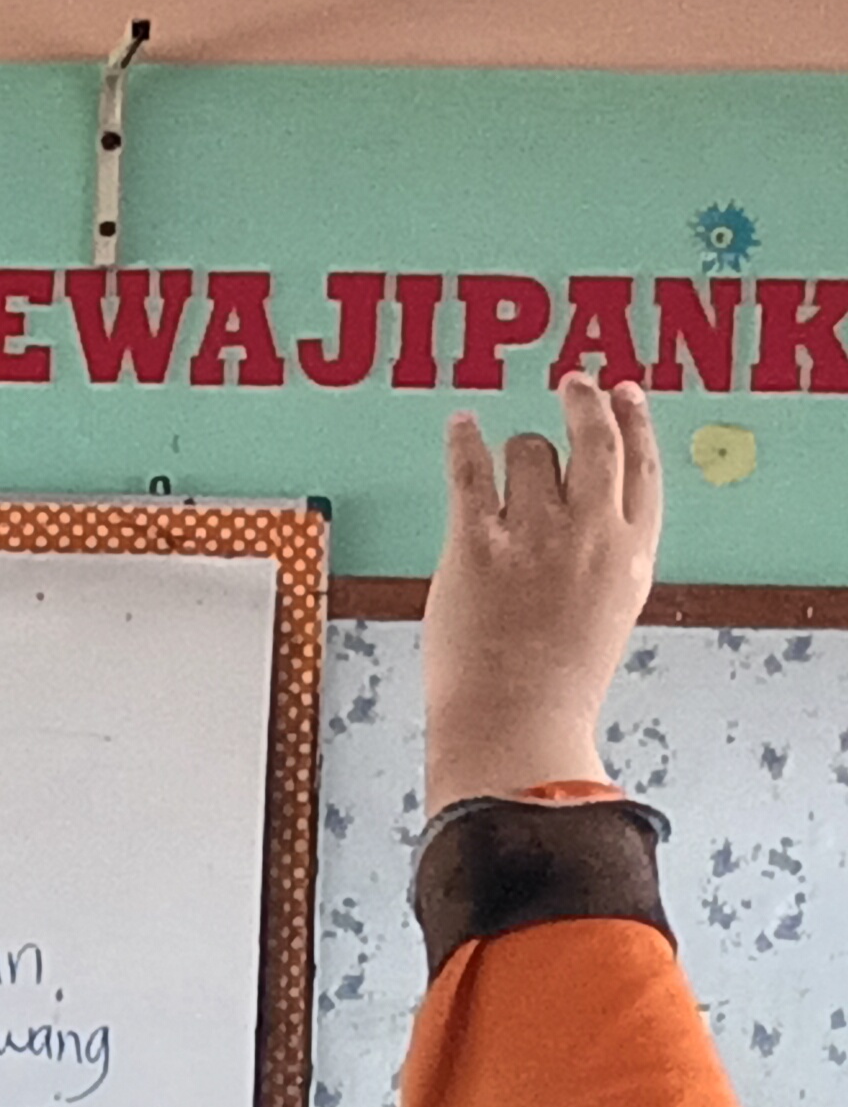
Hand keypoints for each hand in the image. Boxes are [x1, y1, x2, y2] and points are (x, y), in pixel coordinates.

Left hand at [425, 373, 661, 816]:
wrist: (515, 724)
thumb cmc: (555, 684)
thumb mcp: (607, 613)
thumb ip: (604, 560)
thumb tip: (584, 513)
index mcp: (632, 554)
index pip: (645, 467)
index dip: (635, 423)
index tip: (625, 393)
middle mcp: (592, 534)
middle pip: (598, 441)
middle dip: (587, 403)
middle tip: (574, 382)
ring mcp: (536, 535)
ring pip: (532, 452)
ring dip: (519, 450)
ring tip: (505, 456)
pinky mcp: (478, 545)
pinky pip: (472, 471)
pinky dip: (465, 441)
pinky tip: (461, 425)